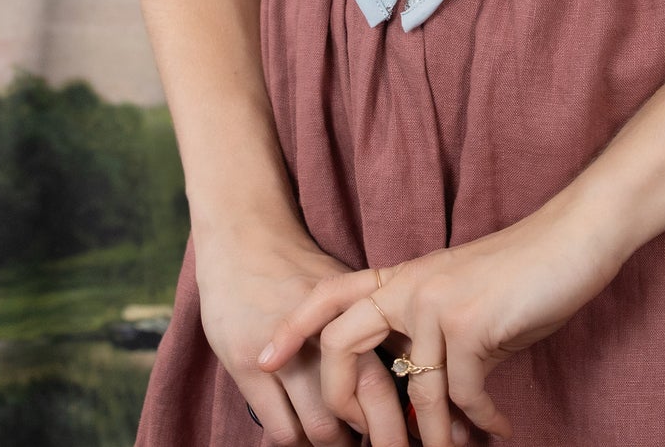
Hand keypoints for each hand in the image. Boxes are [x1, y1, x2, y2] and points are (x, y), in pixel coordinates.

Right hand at [192, 223, 413, 444]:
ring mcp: (286, 348)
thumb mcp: (343, 286)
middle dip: (386, 436)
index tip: (420, 434)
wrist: (244, 238)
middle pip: (370, 397)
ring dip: (338, 444)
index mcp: (358, 305)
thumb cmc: (298, 267)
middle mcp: (327, 326)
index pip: (396, 367)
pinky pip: (282, 427)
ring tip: (344, 446)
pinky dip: (299, 443)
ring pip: (324, 423)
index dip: (411, 409)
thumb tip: (416, 365)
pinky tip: (305, 440)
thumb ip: (375, 322)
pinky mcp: (247, 365)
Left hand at [255, 193, 626, 446]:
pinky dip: (482, 420)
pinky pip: (461, 397)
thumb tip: (418, 396)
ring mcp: (437, 303)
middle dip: (344, 402)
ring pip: (415, 393)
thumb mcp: (465, 300)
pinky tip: (498, 426)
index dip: (295, 325)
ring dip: (439, 436)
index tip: (263, 359)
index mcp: (405, 276)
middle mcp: (411, 285)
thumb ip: (431, 336)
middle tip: (365, 440)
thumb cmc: (526, 271)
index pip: (332, 293)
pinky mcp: (469, 325)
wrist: (574, 238)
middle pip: (344, 343)